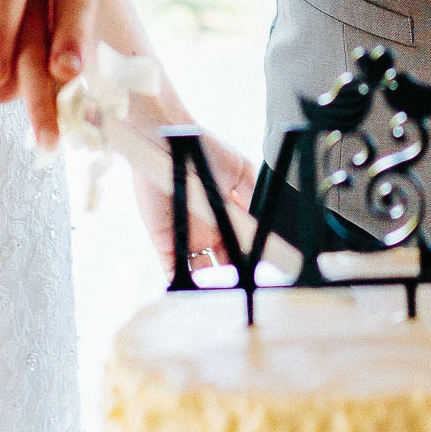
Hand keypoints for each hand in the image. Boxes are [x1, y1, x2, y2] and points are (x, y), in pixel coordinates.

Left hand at [130, 131, 259, 274]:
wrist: (171, 142)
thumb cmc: (205, 150)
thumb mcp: (241, 170)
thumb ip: (254, 197)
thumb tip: (265, 225)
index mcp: (227, 215)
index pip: (242, 244)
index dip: (253, 256)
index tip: (264, 265)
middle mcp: (209, 229)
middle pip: (226, 261)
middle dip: (237, 272)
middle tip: (247, 278)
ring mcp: (186, 236)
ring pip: (202, 270)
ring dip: (214, 281)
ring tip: (227, 287)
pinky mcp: (164, 240)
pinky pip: (173, 268)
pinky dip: (184, 282)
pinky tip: (197, 289)